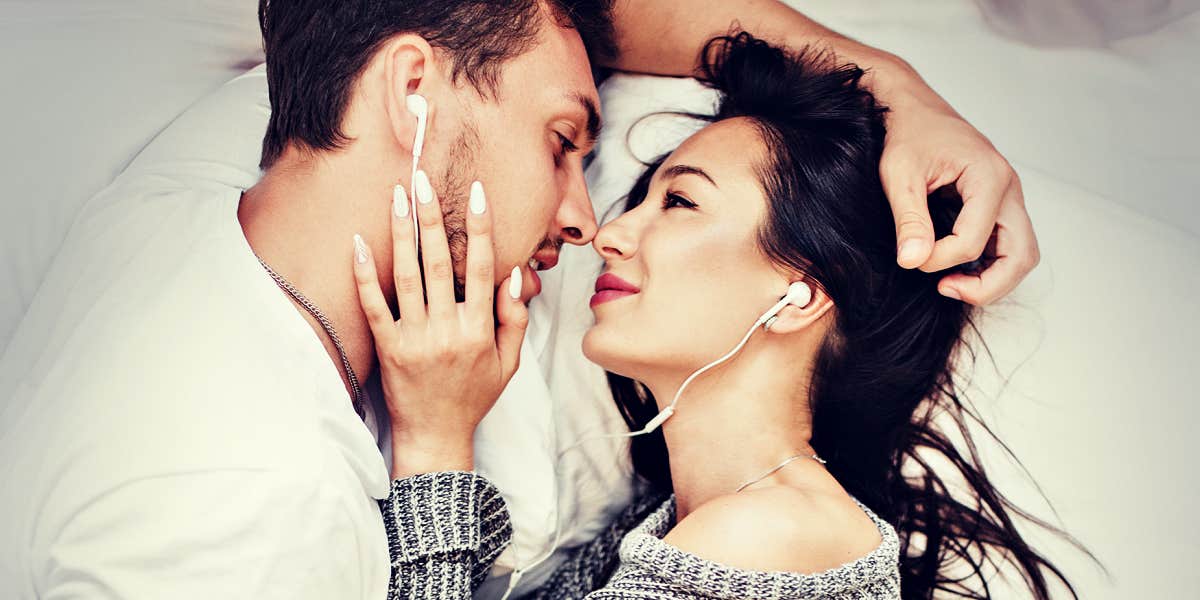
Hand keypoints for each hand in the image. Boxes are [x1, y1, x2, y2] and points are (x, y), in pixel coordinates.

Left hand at [352, 172, 527, 477]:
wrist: (436, 436)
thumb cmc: (474, 396)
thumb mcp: (509, 362)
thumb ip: (514, 318)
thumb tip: (513, 273)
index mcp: (479, 330)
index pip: (482, 267)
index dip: (481, 228)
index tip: (477, 193)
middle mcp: (448, 330)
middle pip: (439, 262)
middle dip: (432, 217)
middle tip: (423, 179)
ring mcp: (415, 338)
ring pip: (407, 276)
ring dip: (401, 233)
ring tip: (397, 196)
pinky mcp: (388, 347)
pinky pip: (374, 306)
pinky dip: (365, 274)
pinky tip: (358, 243)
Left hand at [879, 82, 1038, 305]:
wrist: (913, 110)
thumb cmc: (908, 134)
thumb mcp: (899, 175)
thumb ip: (909, 219)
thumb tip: (912, 261)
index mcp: (989, 177)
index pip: (975, 240)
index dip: (940, 259)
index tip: (910, 256)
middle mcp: (1009, 189)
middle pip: (1022, 255)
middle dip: (987, 285)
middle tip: (946, 289)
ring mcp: (1008, 198)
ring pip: (1021, 254)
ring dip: (993, 278)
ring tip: (950, 284)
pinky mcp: (998, 206)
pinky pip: (1007, 245)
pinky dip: (989, 265)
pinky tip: (955, 268)